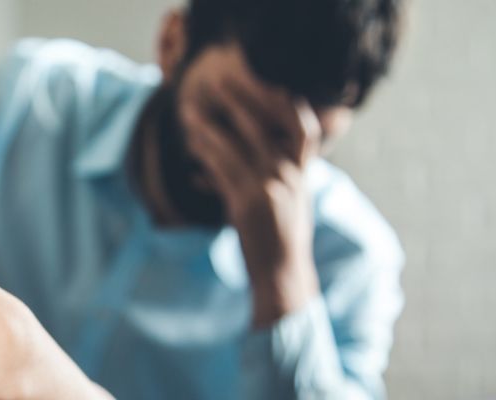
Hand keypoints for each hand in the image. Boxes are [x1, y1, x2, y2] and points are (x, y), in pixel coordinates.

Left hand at [178, 43, 322, 326]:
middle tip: (219, 81)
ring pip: (238, 144)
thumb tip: (219, 168)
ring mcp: (270, 188)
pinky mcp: (248, 203)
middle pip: (266, 125)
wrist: (281, 275)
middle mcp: (290, 176)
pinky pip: (222, 169)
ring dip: (212, 124)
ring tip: (191, 110)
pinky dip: (205, 152)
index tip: (270, 82)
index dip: (290, 104)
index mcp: (302, 174)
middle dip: (242, 100)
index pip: (303, 130)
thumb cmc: (278, 239)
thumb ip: (264, 179)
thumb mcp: (283, 203)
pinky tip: (191, 142)